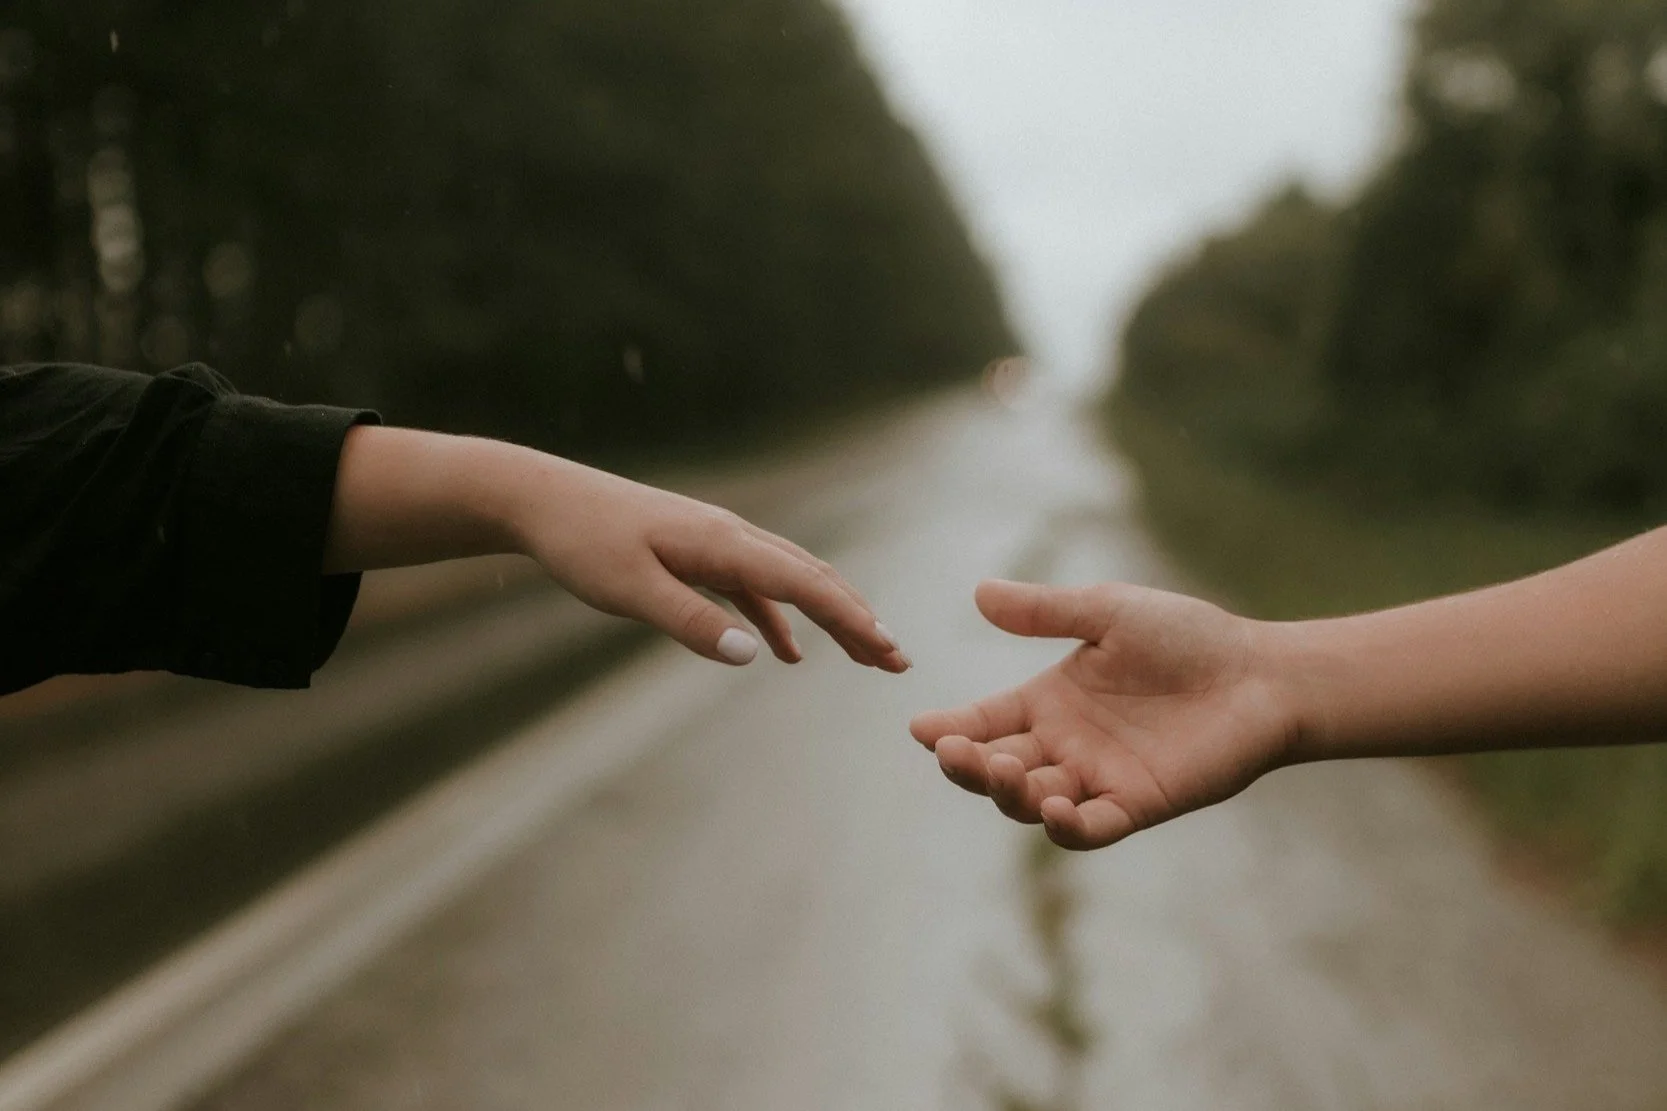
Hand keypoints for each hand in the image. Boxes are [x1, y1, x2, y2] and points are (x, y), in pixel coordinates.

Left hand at [516, 456, 908, 670]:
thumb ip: (691, 622)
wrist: (544, 500)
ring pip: (791, 580)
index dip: (849, 617)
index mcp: (722, 543)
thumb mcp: (630, 591)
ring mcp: (718, 543)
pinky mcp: (699, 553)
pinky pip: (755, 587)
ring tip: (865, 654)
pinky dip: (780, 618)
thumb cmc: (583, 543)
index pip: (804, 582)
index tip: (887, 648)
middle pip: (812, 578)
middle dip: (858, 619)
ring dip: (830, 616)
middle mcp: (731, 536)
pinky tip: (787, 652)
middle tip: (897, 660)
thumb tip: (755, 655)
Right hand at [909, 580, 1292, 848]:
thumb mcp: (1108, 613)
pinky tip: (1055, 809)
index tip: (919, 729)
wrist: (1258, 673)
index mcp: (1050, 702)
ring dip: (1009, 792)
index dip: (949, 729)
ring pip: (1032, 802)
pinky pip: (1090, 829)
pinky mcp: (1136, 804)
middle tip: (953, 753)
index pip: (984, 721)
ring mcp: (1097, 779)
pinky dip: (1066, 827)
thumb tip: (979, 594)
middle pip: (996, 769)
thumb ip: (1045, 611)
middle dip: (967, 766)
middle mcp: (1064, 746)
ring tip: (1006, 768)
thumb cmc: (1187, 637)